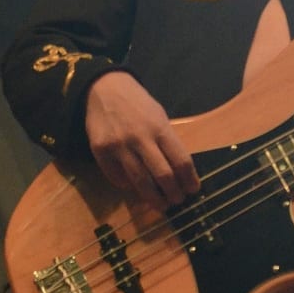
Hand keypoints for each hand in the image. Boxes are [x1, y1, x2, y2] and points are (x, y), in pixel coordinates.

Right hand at [85, 72, 199, 208]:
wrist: (103, 88)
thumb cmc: (137, 104)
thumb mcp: (159, 117)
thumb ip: (168, 142)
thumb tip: (181, 172)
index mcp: (160, 128)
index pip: (181, 161)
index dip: (190, 180)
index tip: (193, 190)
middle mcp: (140, 138)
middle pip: (163, 175)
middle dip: (174, 193)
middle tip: (177, 201)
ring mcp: (119, 145)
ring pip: (140, 182)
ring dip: (153, 198)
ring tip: (161, 204)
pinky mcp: (100, 151)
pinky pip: (117, 178)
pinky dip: (128, 186)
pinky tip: (135, 189)